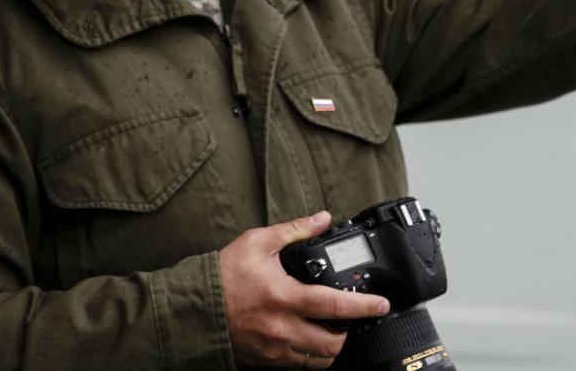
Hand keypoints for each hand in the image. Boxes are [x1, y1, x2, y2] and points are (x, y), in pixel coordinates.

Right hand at [219, 212, 390, 367]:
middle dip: (347, 332)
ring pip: (318, 361)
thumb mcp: (258, 243)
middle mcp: (282, 328)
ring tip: (328, 329)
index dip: (364, 306)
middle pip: (333, 343)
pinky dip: (309, 356)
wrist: (195, 307)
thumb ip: (294, 230)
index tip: (381, 304)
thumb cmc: (224, 275)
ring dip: (330, 347)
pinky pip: (298, 366)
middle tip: (348, 318)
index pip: (334, 305)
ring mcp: (274, 349)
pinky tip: (305, 338)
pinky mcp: (266, 361)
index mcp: (284, 296)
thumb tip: (321, 218)